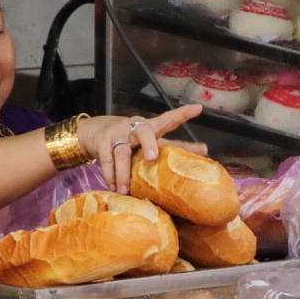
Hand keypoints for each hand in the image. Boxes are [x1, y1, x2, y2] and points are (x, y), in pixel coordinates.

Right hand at [78, 104, 202, 192]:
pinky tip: (113, 187)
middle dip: (149, 144)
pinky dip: (110, 176)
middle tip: (152, 157)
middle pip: (145, 132)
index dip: (183, 114)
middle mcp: (135, 127)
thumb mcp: (151, 141)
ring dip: (124, 173)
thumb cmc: (131, 139)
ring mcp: (117, 133)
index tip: (198, 108)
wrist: (94, 131)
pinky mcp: (102, 142)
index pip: (168, 119)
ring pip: (122, 152)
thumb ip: (175, 147)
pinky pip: (106, 160)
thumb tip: (205, 151)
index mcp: (151, 127)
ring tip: (125, 189)